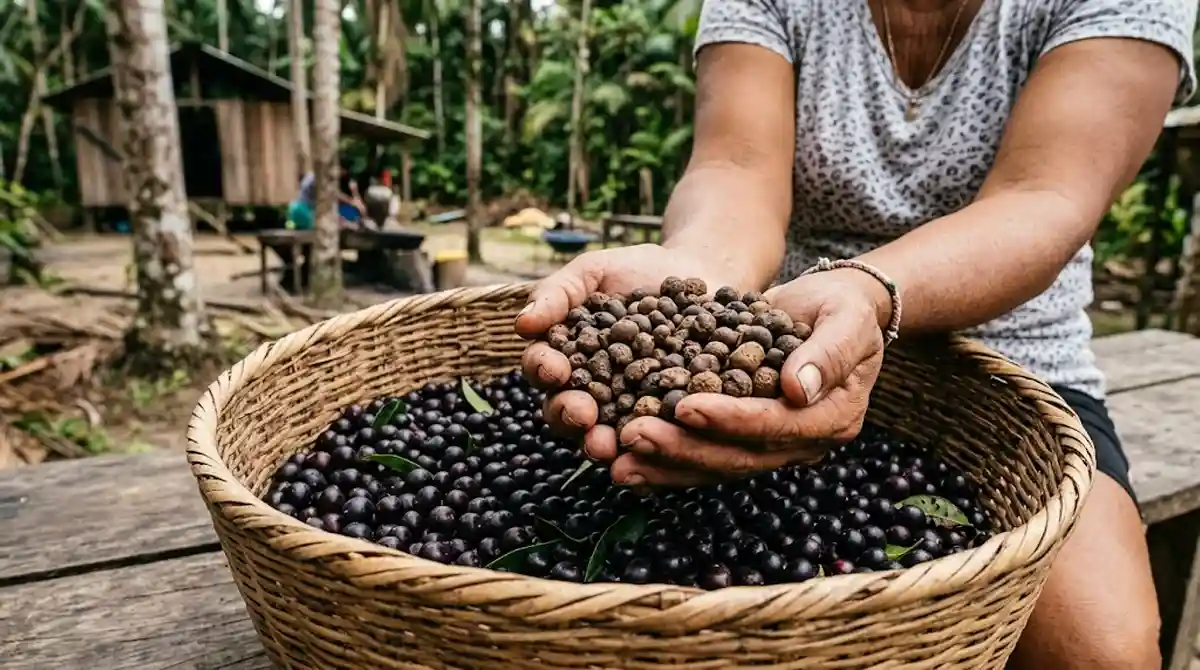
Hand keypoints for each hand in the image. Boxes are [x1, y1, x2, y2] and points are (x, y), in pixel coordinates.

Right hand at [514, 244, 744, 446]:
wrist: (697, 273)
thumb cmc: (636, 272)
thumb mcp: (593, 272)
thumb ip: (557, 293)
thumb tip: (522, 323)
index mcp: (565, 359)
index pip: (544, 369)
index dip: (544, 370)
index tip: (554, 369)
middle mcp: (590, 392)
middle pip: (568, 412)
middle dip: (570, 416)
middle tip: (581, 415)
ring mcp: (627, 410)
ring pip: (606, 434)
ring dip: (602, 443)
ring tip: (608, 445)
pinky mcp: (665, 420)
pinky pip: (655, 439)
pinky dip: (653, 446)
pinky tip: (657, 445)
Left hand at [591, 267, 892, 486]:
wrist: (831, 308)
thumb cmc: (842, 307)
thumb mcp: (846, 316)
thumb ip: (830, 351)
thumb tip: (798, 389)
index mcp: (832, 419)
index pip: (774, 426)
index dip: (730, 419)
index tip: (686, 406)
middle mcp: (801, 443)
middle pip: (737, 456)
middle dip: (682, 448)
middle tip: (633, 435)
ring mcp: (769, 446)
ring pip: (713, 465)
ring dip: (663, 464)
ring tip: (616, 459)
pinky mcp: (741, 439)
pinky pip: (701, 456)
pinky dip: (663, 460)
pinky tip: (624, 458)